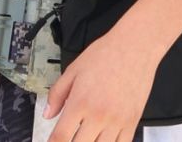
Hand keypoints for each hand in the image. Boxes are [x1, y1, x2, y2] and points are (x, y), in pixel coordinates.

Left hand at [41, 27, 162, 141]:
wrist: (134, 49)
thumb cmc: (104, 56)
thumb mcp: (73, 70)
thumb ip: (57, 95)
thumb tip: (47, 114)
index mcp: (80, 102)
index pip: (61, 136)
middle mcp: (98, 116)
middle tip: (67, 137)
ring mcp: (117, 122)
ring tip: (85, 137)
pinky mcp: (133, 123)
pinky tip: (102, 139)